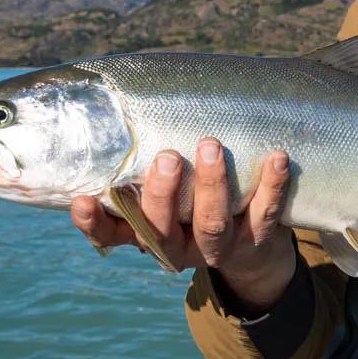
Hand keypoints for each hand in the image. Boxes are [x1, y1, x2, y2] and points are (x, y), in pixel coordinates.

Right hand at [70, 138, 295, 312]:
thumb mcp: (168, 197)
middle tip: (167, 157)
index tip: (81, 200)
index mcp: (149, 235)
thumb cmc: (195, 206)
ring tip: (210, 146)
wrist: (253, 252)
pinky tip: (276, 158)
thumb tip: (124, 107)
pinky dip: (272, 185)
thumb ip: (146, 168)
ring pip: (211, 224)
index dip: (94, 224)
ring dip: (211, 185)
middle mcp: (179, 247)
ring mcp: (218, 248)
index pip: (111, 235)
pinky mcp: (257, 240)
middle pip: (162, 229)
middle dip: (162, 193)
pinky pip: (265, 214)